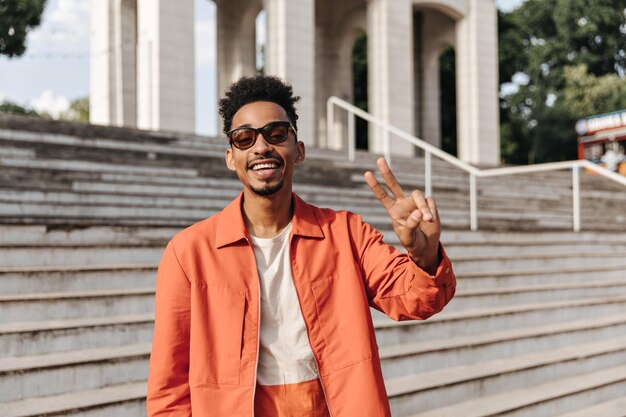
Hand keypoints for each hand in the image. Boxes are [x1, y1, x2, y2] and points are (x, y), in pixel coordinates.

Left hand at [364, 158, 440, 272]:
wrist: (426, 246)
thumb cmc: (413, 242)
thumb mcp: (408, 238)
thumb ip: (410, 225)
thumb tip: (418, 212)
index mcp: (394, 211)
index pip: (382, 196)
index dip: (375, 185)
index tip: (367, 173)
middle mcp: (403, 203)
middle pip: (394, 184)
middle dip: (386, 172)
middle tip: (379, 160)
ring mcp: (415, 203)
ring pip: (418, 195)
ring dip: (423, 207)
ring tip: (427, 220)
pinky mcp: (428, 204)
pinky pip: (430, 201)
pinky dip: (431, 210)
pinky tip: (431, 220)